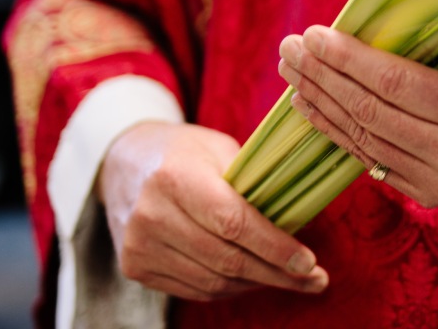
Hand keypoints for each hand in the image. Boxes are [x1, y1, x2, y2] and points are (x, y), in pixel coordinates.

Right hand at [97, 122, 329, 300]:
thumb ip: (253, 182)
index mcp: (175, 177)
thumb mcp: (219, 148)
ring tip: (290, 279)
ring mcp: (139, 246)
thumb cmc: (184, 152)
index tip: (309, 262)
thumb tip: (300, 219)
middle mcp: (152, 215)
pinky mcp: (135, 267)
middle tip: (315, 280)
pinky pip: (195, 289)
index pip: (233, 222)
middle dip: (277, 273)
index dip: (275, 247)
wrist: (122, 162)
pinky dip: (230, 287)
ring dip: (257, 284)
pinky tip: (254, 278)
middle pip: (226, 259)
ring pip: (213, 281)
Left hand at [277, 26, 437, 207]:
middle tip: (291, 47)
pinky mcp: (426, 195)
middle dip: (324, 77)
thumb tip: (363, 15)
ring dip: (320, 103)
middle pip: (371, 113)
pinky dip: (334, 130)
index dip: (350, 59)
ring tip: (292, 71)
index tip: (314, 34)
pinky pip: (368, 159)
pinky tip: (309, 104)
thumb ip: (430, 40)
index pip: (396, 84)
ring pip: (363, 139)